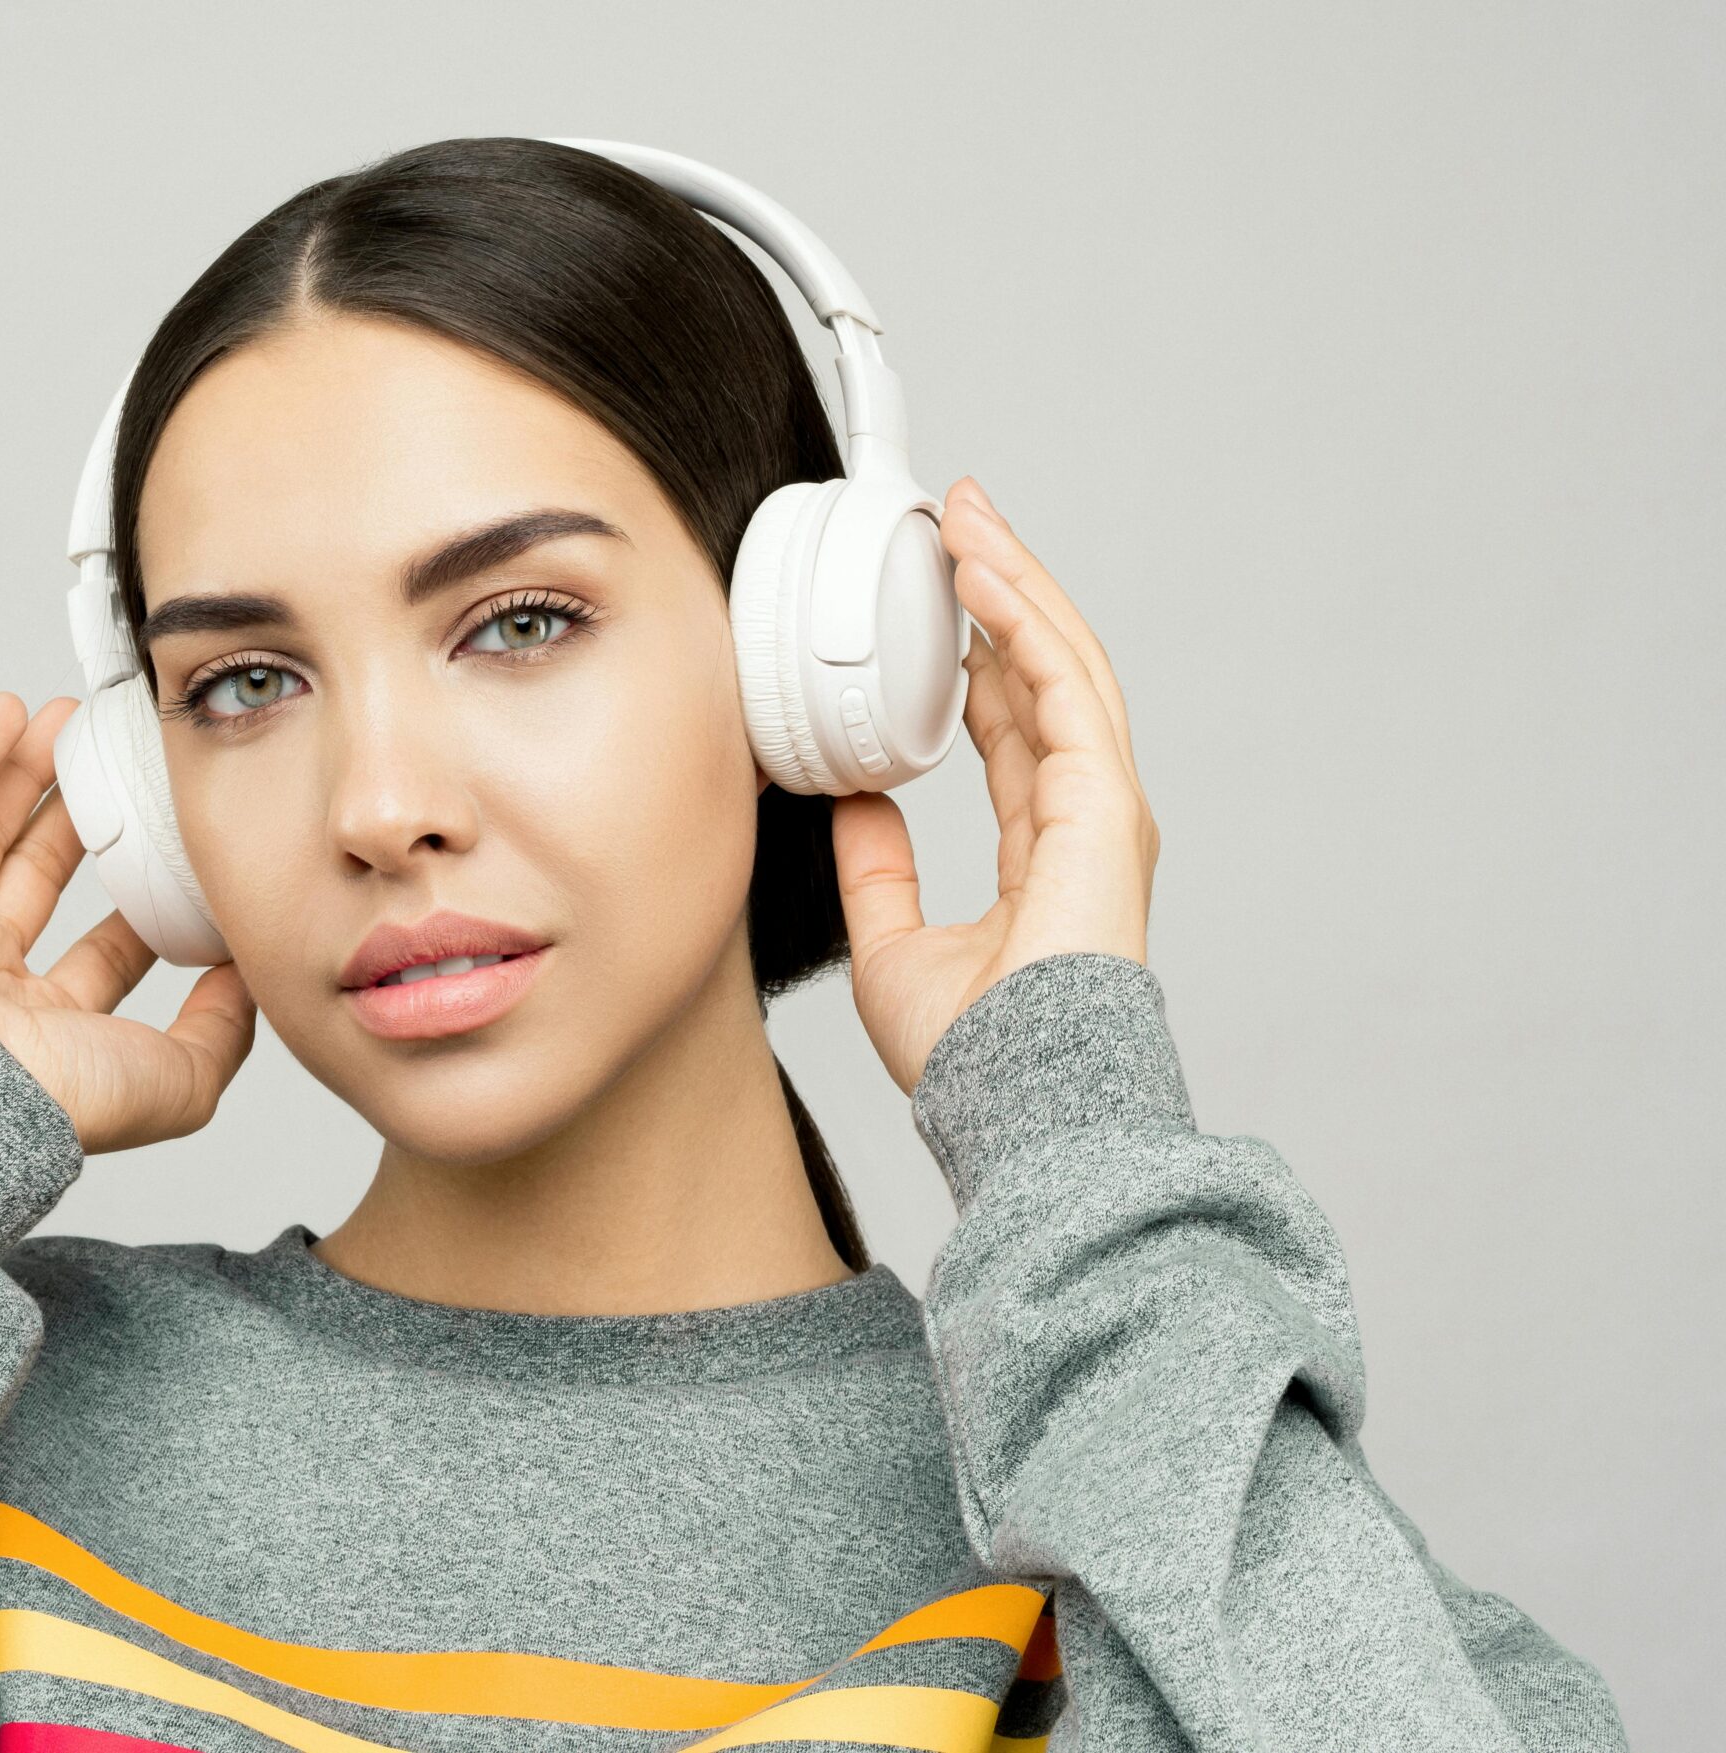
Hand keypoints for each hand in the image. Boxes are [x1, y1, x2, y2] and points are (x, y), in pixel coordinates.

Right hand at [0, 691, 256, 1154]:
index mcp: (49, 1029)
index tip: (174, 850)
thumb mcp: (182, 1078)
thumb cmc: (65, 1101)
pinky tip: (7, 714)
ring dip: (25, 774)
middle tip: (113, 764)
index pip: (102, 953)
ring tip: (67, 720)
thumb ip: (222, 1030)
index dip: (137, 901)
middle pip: (39, 878)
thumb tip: (247, 977)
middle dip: (76, 817)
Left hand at [833, 478, 1159, 1094]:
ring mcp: (1102, 809)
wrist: (1012, 1103)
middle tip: (956, 522)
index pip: (1016, 726)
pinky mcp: (1105, 804)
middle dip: (1002, 591)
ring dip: (1013, 583)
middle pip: (1047, 675)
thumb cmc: (971, 1055)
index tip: (942, 597)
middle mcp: (1083, 820)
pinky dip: (1024, 620)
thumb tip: (851, 805)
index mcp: (1043, 850)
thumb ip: (877, 869)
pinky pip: (1064, 686)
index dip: (982, 655)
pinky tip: (983, 572)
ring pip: (1062, 663)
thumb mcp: (892, 941)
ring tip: (966, 519)